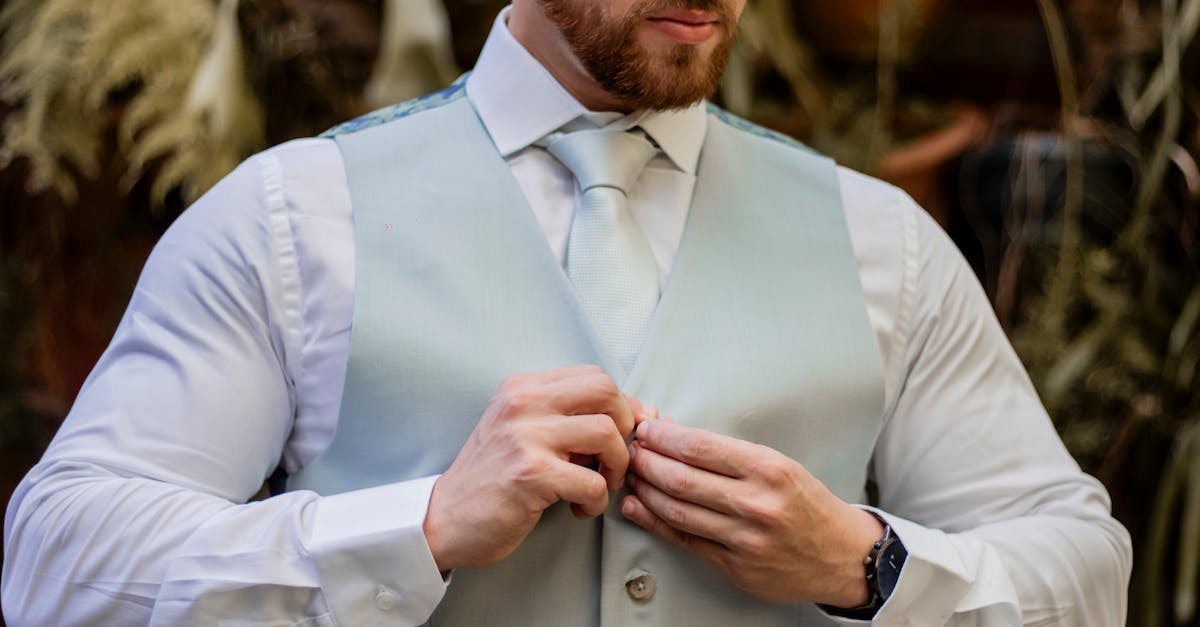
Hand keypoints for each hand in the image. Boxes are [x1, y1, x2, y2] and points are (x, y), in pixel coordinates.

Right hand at [423, 365, 652, 571]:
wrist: (443, 518)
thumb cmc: (491, 478)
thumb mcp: (522, 430)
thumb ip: (567, 418)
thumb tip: (636, 414)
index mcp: (523, 387)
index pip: (594, 376)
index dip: (621, 406)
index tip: (625, 434)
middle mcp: (522, 402)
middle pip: (605, 391)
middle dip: (625, 427)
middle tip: (612, 458)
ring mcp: (525, 436)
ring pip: (606, 434)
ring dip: (616, 466)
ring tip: (599, 485)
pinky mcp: (530, 473)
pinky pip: (593, 481)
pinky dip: (597, 501)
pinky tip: (579, 509)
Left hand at [621, 419, 883, 606]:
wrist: (841, 554)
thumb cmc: (807, 504)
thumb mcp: (778, 466)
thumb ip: (729, 456)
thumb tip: (676, 437)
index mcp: (769, 469)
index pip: (701, 447)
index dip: (664, 437)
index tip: (647, 430)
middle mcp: (757, 503)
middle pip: (683, 479)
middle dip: (648, 461)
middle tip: (632, 450)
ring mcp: (745, 539)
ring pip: (678, 510)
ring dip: (645, 490)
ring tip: (633, 475)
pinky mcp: (736, 566)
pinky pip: (685, 540)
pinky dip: (654, 522)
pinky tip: (638, 508)